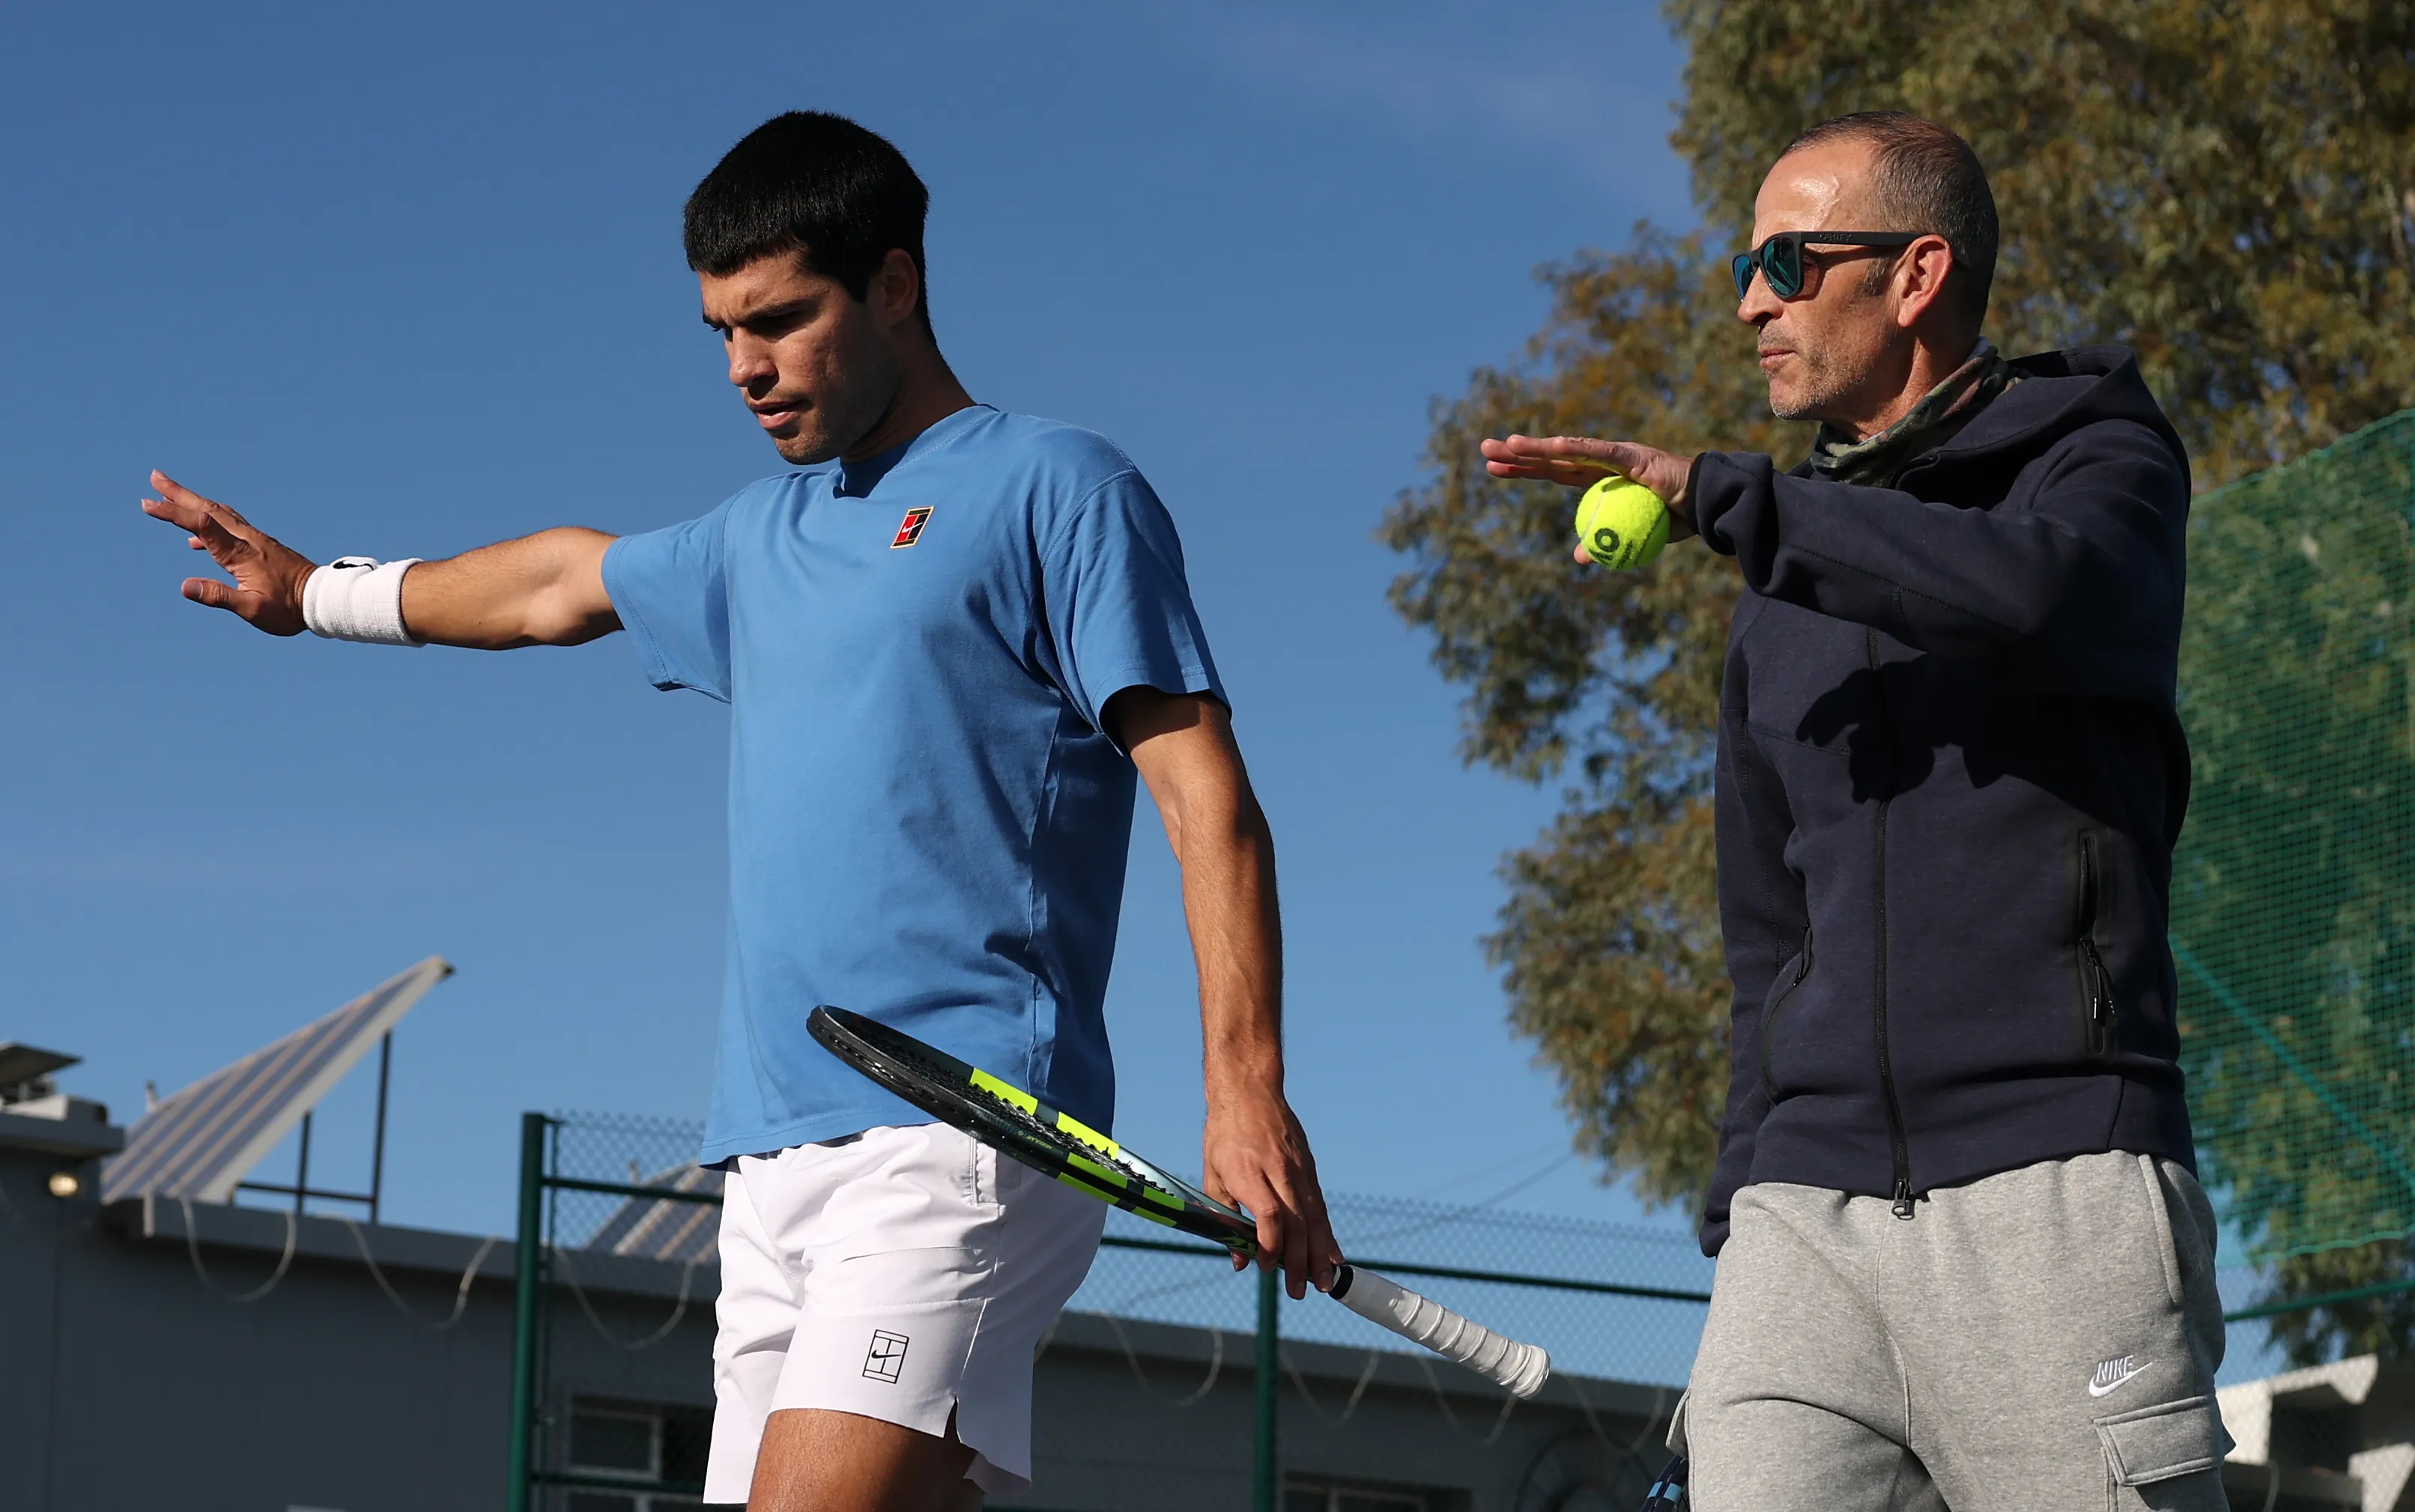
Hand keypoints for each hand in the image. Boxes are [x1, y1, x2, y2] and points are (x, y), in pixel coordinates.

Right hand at [141, 470, 317, 634]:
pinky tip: (195, 543)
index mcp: (240, 552)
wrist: (322, 599)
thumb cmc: (289, 608)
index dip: (173, 513)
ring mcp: (255, 539)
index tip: (147, 504)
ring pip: (219, 513)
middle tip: (154, 477)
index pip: (201, 525)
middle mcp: (247, 539)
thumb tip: (185, 587)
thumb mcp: (253, 609)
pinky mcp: (261, 545)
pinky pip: (229, 527)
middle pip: (208, 509)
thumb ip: (219, 597)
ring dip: (193, 503)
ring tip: (170, 495)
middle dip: (179, 494)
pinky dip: (209, 525)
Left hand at [1202, 1086, 1341, 1298]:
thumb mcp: (1212, 1174)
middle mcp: (1277, 1171)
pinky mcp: (1309, 1167)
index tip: (1266, 1267)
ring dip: (1320, 1252)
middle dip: (1301, 1261)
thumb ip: (1224, 1218)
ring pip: (1314, 1216)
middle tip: (1302, 1291)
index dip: (1270, 1245)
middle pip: (1296, 1222)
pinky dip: (1326, 1232)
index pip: (1269, 1215)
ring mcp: (1298, 1169)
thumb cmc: (1224, 1135)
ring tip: (1325, 1281)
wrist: (1249, 1092)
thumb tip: (1238, 1261)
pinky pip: (1319, 1205)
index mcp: (1247, 1172)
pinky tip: (1333, 1254)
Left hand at [1478, 435, 1699, 561]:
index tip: (1494, 468)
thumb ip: (1605, 542)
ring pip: (1569, 452)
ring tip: (1507, 444)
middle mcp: (1602, 463)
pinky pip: (1601, 454)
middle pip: (1551, 459)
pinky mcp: (1634, 457)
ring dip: (1538, 448)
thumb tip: (1579, 557)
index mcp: (1599, 480)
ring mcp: (1617, 457)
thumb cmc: (1675, 518)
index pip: (1553, 473)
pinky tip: (1553, 446)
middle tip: (1484, 449)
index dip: (1524, 468)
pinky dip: (1578, 449)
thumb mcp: (1633, 536)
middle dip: (1517, 453)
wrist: (1708, 505)